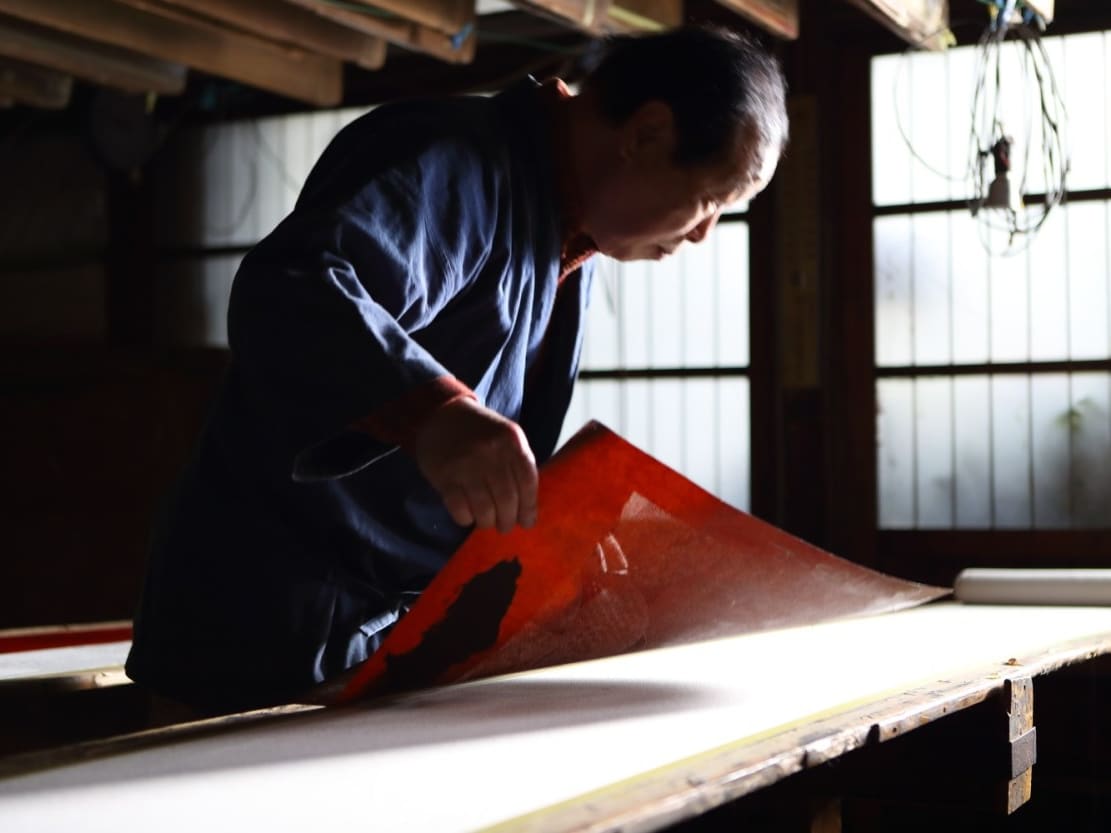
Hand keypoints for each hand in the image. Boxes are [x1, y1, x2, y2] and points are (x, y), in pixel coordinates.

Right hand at [413, 398, 538, 532]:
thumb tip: (528, 508)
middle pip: (507, 499)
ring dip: (488, 522)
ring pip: (484, 508)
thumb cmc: (479, 432)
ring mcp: (466, 464)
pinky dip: (466, 519)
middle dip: (508, 520)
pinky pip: (459, 508)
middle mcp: (491, 451)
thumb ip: (518, 464)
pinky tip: (468, 516)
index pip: (527, 481)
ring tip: (487, 522)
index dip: (529, 507)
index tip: (527, 522)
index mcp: (511, 440)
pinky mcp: (444, 475)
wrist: (440, 414)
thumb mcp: (506, 437)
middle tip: (505, 526)